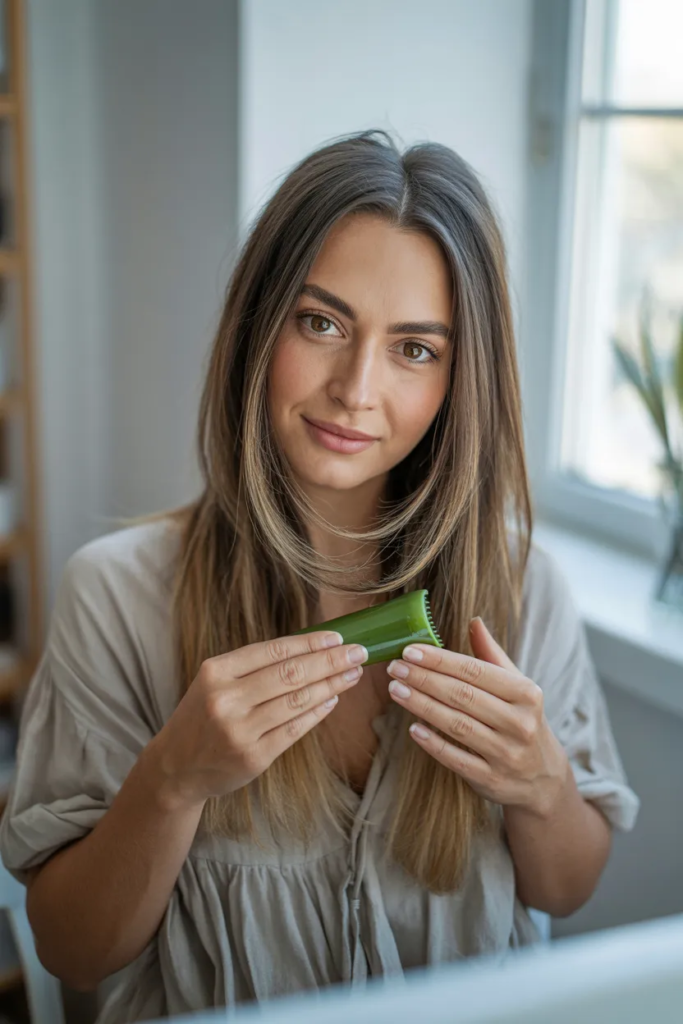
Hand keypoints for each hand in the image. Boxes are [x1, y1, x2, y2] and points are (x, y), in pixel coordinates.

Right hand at [148, 631, 368, 807]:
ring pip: (297, 701)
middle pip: (291, 673)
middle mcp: (226, 699)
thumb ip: (255, 666)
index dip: (311, 643)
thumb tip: (312, 648)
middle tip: (359, 652)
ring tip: (352, 674)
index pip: (274, 650)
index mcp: (217, 671)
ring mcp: (240, 730)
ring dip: (331, 685)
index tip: (338, 637)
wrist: (175, 766)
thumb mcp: (216, 681)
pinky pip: (294, 729)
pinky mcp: (253, 757)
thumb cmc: (204, 715)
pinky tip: (332, 700)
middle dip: (330, 661)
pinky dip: (317, 712)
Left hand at [386, 617, 569, 817]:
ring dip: (421, 706)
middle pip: (463, 696)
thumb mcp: (517, 687)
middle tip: (395, 668)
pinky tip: (412, 728)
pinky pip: (457, 759)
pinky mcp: (492, 780)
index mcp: (526, 694)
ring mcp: (507, 754)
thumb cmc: (521, 719)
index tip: (410, 651)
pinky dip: (433, 743)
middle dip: (424, 680)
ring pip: (456, 725)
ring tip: (395, 690)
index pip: (475, 672)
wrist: (543, 777)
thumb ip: (492, 655)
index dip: (440, 660)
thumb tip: (474, 621)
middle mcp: (519, 723)